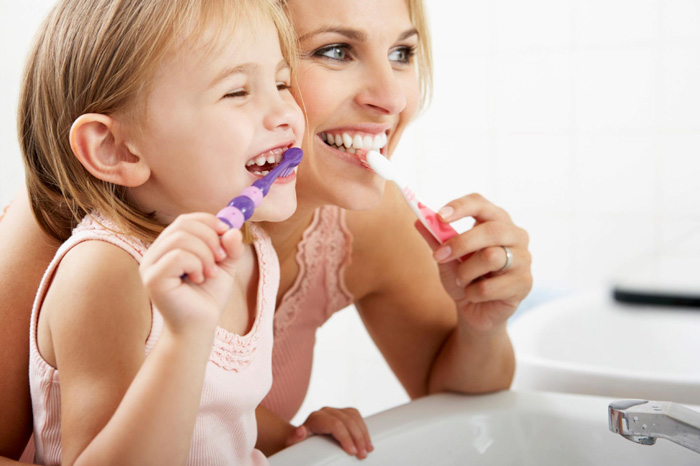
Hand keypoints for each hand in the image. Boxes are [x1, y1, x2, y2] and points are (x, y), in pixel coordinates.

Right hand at [139, 213, 244, 334]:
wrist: (200, 326)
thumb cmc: (208, 296)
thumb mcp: (225, 266)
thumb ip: (231, 247)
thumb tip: (232, 229)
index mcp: (169, 246)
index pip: (185, 220)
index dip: (208, 221)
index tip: (227, 232)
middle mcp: (155, 253)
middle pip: (182, 224)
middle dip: (210, 237)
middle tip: (221, 258)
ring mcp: (150, 265)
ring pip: (180, 238)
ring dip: (205, 253)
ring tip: (211, 272)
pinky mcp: (152, 279)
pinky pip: (177, 257)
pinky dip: (196, 264)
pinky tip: (199, 279)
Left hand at [285, 407, 372, 458]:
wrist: (301, 437)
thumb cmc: (298, 443)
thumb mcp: (293, 442)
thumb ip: (295, 437)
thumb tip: (301, 431)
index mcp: (316, 418)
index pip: (335, 424)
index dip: (345, 437)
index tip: (352, 452)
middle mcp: (326, 411)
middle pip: (347, 421)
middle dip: (357, 438)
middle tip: (362, 455)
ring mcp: (335, 411)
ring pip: (354, 417)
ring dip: (363, 434)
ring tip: (367, 450)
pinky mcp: (343, 413)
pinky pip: (357, 417)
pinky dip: (364, 429)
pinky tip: (367, 441)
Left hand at [416, 193, 532, 330]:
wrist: (476, 310)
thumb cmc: (464, 277)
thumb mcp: (446, 258)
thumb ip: (436, 239)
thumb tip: (419, 220)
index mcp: (496, 221)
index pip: (481, 203)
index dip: (461, 207)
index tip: (439, 216)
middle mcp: (515, 235)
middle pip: (491, 230)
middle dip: (461, 243)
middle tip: (439, 256)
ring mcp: (523, 259)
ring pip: (491, 257)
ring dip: (465, 272)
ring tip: (461, 280)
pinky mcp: (524, 283)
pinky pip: (489, 287)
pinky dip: (472, 293)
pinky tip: (474, 295)